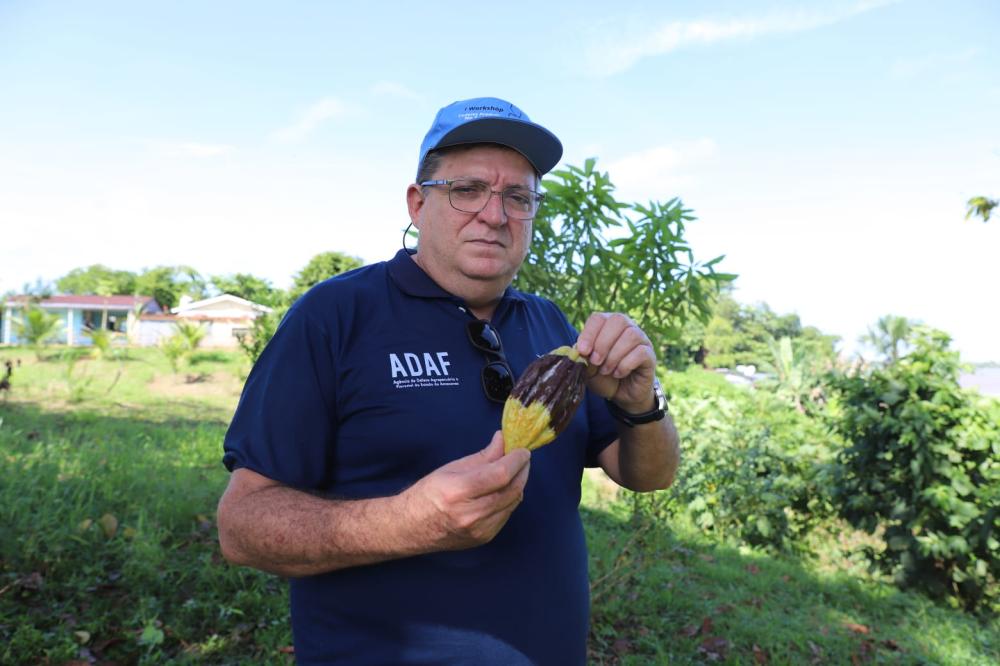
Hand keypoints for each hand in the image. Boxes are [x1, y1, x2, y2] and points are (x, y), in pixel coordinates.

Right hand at [403, 431, 530, 550]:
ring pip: (513, 502)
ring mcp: (479, 530)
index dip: (516, 460)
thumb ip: (482, 456)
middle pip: (512, 489)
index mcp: (458, 491)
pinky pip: (507, 514)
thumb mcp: (451, 468)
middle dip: (522, 470)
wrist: (411, 528)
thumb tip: (503, 441)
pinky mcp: (485, 538)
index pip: (500, 474)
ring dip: (518, 484)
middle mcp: (471, 514)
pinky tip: (502, 490)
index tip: (522, 450)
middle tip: (522, 458)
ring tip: (513, 471)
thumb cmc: (428, 494)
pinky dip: (509, 499)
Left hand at [575, 312, 656, 412]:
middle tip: (595, 361)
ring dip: (614, 355)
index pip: (599, 317)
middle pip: (618, 320)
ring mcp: (641, 340)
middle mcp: (627, 327)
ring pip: (631, 336)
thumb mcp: (588, 368)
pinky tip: (618, 373)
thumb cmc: (603, 377)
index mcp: (608, 325)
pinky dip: (625, 364)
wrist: (621, 395)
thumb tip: (579, 350)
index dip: (589, 333)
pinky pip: (641, 352)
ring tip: (606, 370)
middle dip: (603, 343)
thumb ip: (583, 357)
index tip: (583, 351)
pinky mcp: (650, 355)